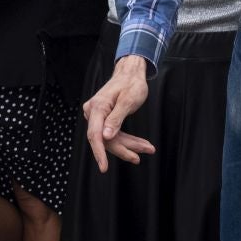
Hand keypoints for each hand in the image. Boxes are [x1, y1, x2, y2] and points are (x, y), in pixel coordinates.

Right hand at [82, 55, 154, 171]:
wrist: (130, 73)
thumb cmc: (131, 84)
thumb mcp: (128, 101)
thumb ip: (116, 119)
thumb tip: (105, 137)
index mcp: (97, 107)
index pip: (95, 135)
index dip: (99, 153)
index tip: (104, 167)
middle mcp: (93, 111)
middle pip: (104, 139)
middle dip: (123, 149)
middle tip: (140, 156)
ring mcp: (97, 114)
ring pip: (110, 137)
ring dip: (128, 144)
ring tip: (147, 148)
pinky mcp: (103, 116)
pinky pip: (112, 132)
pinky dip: (126, 139)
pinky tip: (139, 143)